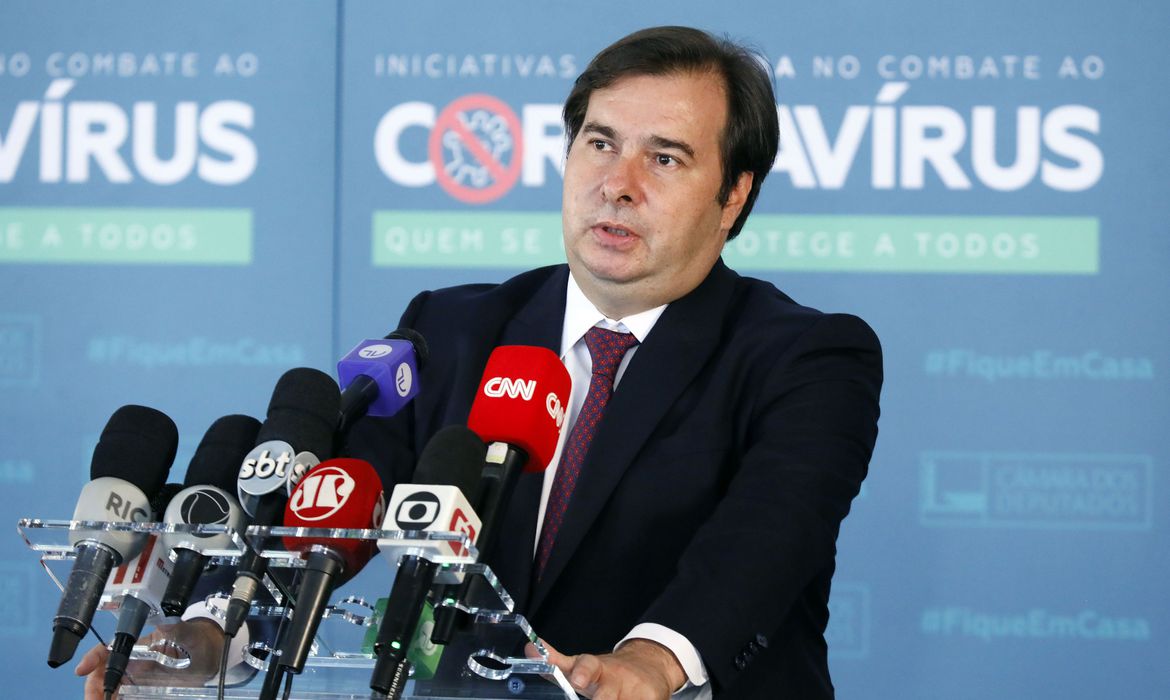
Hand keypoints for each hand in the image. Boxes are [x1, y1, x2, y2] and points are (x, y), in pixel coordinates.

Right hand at [74, 619, 225, 698]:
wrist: (212, 654)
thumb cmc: (199, 640)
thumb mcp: (190, 634)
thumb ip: (178, 630)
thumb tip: (167, 624)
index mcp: (139, 645)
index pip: (108, 649)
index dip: (93, 658)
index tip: (82, 670)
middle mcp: (133, 661)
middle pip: (103, 674)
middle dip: (94, 687)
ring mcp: (137, 677)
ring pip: (110, 689)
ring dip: (103, 697)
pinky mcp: (144, 689)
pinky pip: (125, 697)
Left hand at [527, 638, 685, 699]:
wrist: (648, 666)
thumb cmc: (606, 674)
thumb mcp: (581, 667)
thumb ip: (556, 662)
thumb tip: (529, 648)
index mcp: (597, 668)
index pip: (588, 665)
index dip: (582, 673)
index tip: (577, 681)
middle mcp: (617, 679)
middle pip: (606, 695)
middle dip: (602, 699)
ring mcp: (637, 691)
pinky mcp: (654, 699)